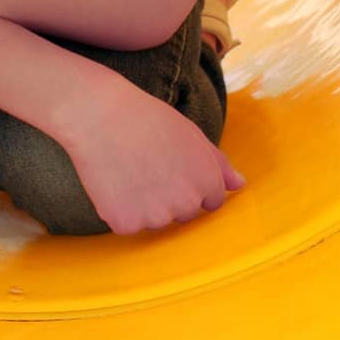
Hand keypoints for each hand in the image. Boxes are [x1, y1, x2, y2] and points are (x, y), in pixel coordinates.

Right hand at [60, 74, 246, 234]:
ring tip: (128, 169)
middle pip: (183, 214)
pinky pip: (127, 225)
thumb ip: (219, 163)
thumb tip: (241, 185)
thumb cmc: (146, 118)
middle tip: (146, 164)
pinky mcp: (127, 224)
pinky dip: (119, 210)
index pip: (210, 201)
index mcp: (207, 181)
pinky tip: (113, 182)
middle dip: (168, 196)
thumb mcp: (190, 133)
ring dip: (143, 205)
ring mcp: (156, 216)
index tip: (170, 165)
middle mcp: (187, 203)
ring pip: (154, 221)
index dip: (189, 182)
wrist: (99, 114)